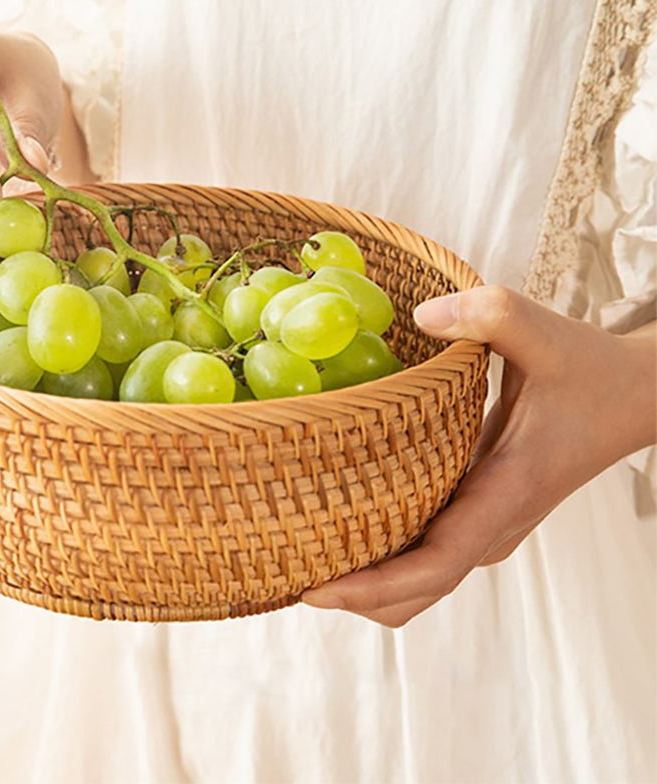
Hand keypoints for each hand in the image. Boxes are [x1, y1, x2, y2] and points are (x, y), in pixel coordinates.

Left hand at [302, 285, 655, 626]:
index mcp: (506, 491)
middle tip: (288, 575)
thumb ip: (488, 314)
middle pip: (419, 591)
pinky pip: (430, 556)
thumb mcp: (542, 332)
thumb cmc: (589, 370)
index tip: (317, 588)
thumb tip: (421, 316)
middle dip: (356, 596)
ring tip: (305, 559)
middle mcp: (496, 523)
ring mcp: (490, 525)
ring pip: (424, 583)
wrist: (634, 398)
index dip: (375, 585)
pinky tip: (346, 531)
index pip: (436, 563)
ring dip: (370, 585)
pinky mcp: (484, 515)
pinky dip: (388, 562)